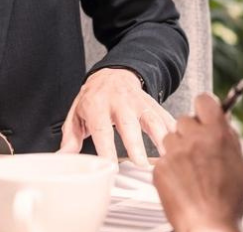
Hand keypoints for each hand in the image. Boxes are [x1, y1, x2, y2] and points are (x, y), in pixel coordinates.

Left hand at [58, 67, 175, 165]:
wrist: (112, 74)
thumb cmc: (93, 99)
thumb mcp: (77, 114)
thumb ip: (70, 137)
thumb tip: (62, 157)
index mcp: (96, 105)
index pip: (101, 129)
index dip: (106, 148)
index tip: (111, 167)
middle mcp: (119, 101)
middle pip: (128, 123)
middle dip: (135, 144)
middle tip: (140, 164)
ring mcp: (138, 101)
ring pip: (151, 119)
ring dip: (160, 138)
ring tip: (167, 156)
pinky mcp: (152, 103)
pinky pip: (165, 116)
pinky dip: (173, 130)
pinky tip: (179, 144)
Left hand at [153, 93, 242, 231]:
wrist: (209, 225)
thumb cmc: (227, 200)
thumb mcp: (237, 163)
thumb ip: (227, 137)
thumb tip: (221, 121)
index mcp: (216, 134)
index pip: (204, 100)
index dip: (203, 107)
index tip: (203, 113)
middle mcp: (193, 139)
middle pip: (184, 119)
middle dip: (189, 131)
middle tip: (197, 150)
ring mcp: (174, 152)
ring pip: (170, 138)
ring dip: (178, 148)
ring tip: (190, 170)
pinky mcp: (160, 167)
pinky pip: (163, 159)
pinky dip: (170, 167)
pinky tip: (182, 182)